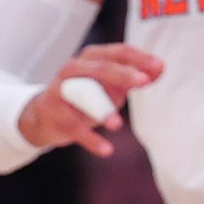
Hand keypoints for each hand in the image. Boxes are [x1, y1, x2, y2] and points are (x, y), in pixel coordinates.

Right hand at [17, 43, 162, 156]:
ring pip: (83, 97)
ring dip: (101, 110)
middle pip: (100, 69)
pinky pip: (74, 128)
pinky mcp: (52, 115)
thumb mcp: (110, 85)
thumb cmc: (85, 95)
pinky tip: (106, 150)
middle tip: (143, 83)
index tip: (158, 68)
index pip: (117, 53)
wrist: (44, 114)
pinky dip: (91, 140)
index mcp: (91, 57)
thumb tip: (159, 71)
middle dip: (122, 75)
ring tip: (117, 125)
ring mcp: (59, 91)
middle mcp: (72, 69)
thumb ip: (133, 78)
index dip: (139, 59)